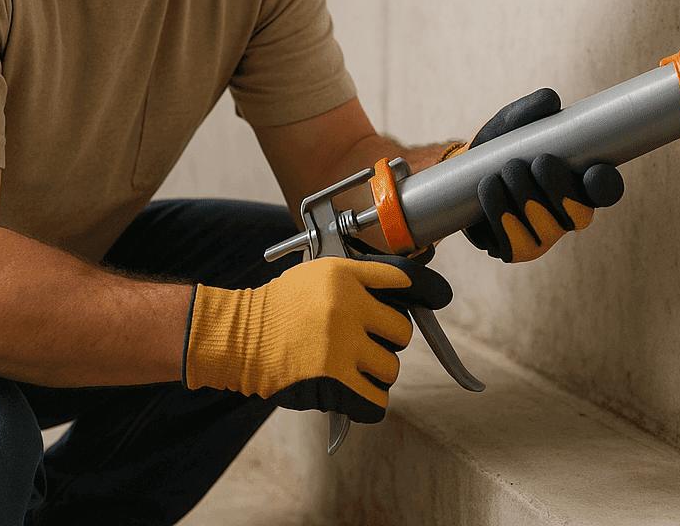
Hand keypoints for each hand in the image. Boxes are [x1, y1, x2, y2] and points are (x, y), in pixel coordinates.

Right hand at [184, 252, 450, 422]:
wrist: (239, 337)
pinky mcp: (332, 381)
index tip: (440, 297)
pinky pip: (376, 401)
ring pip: (391, 369)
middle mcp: (347, 306)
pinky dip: (370, 403)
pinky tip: (357, 395)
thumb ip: (359, 281)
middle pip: (403, 331)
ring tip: (351, 367)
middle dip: (389, 340)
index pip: (405, 279)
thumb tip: (407, 296)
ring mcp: (341, 345)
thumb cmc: (279, 307)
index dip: (429, 289)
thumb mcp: (319, 275)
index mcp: (346, 276)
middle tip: (365, 343)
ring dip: (377, 373)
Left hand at [457, 88, 624, 262]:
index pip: (606, 190)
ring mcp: (541, 237)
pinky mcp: (511, 249)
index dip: (605, 185)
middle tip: (538, 161)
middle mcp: (566, 215)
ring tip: (502, 172)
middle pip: (578, 215)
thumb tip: (550, 101)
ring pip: (545, 231)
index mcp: (579, 182)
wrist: (465, 168)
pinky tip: (489, 189)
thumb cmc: (502, 143)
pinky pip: (512, 244)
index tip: (594, 170)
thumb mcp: (514, 121)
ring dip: (525, 200)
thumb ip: (532, 109)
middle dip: (558, 188)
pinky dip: (499, 215)